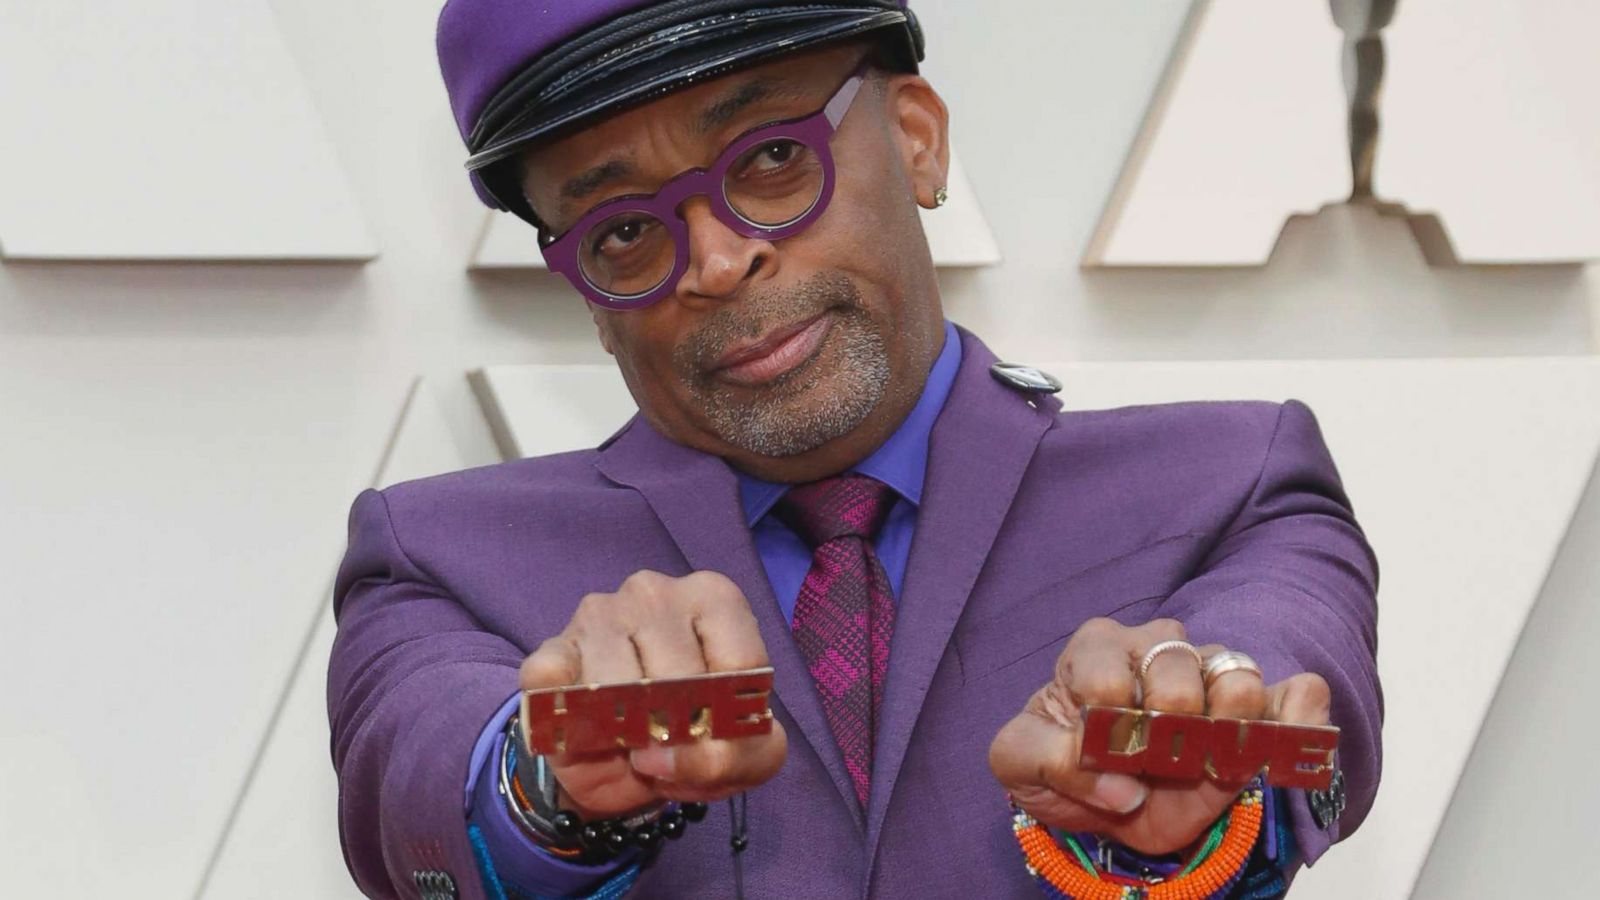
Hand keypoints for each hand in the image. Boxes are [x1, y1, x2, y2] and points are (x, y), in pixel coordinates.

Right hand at [519, 570, 787, 817]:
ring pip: (621, 687)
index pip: (742, 666)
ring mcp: (597, 615)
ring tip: (631, 735)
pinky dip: (568, 718)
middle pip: (682, 679)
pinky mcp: (551, 650)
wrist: (625, 760)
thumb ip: (736, 756)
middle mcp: (655, 592)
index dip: (730, 723)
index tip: (717, 740)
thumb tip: (659, 755)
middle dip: (678, 734)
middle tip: (668, 745)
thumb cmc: (698, 734)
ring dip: (627, 733)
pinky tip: (585, 724)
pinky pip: (555, 683)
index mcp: (715, 600)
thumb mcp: (748, 755)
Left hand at [988, 617, 1329, 854]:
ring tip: (1204, 760)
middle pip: (1175, 672)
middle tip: (1152, 760)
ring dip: (1226, 730)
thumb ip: (1042, 758)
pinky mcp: (1262, 712)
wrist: (1107, 800)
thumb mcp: (1018, 761)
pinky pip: (1300, 696)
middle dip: (1164, 730)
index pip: (1107, 672)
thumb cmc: (1060, 761)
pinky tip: (1281, 747)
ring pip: (1238, 678)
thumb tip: (1119, 785)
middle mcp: (1158, 650)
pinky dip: (1301, 720)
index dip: (1106, 723)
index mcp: (1097, 648)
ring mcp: (1213, 677)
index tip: (1102, 750)